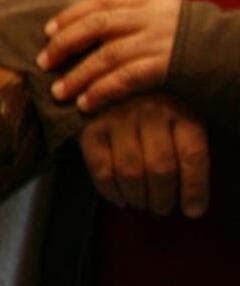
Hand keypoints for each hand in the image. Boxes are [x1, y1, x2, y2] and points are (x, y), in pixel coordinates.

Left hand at [38, 0, 181, 112]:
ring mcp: (160, 41)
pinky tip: (85, 104)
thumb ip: (137, 22)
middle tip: (43, 63)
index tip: (48, 31)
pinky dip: (101, 91)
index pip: (101, 3)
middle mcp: (153, 18)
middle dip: (65, 44)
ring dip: (78, 76)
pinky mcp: (168, 66)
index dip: (70, 15)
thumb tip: (94, 34)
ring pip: (107, 55)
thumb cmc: (199, 44)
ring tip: (58, 92)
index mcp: (150, 3)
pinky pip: (125, 78)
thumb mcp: (169, 20)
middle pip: (97, 25)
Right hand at [78, 92, 209, 217]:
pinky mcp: (90, 126)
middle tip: (162, 209)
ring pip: (131, 172)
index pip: (192, 157)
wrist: (102, 74)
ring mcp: (117, 117)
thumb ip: (184, 141)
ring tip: (141, 205)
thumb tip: (191, 195)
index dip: (195, 190)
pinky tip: (119, 200)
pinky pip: (101, 168)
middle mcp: (150, 110)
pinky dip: (110, 191)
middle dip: (163, 197)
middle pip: (161, 168)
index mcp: (181, 107)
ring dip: (138, 197)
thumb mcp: (181, 108)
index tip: (192, 211)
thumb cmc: (150, 100)